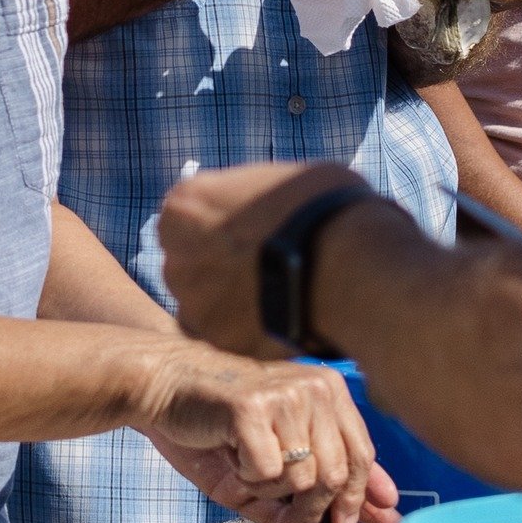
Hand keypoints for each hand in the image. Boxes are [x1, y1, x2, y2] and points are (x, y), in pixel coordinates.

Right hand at [135, 333, 380, 522]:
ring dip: (271, 490)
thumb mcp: (267, 469)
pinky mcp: (254, 407)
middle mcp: (314, 388)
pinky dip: (248, 478)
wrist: (164, 388)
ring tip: (247, 464)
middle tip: (289, 513)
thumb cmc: (215, 426)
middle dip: (314, 509)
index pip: (363, 455)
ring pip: (304, 478)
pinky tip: (232, 454)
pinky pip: (268, 471)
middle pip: (338, 475)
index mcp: (327, 393)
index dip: (365, 500)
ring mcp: (286, 396)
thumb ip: (302, 499)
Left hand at [160, 160, 379, 363]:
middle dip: (217, 265)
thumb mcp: (278, 180)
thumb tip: (261, 211)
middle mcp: (176, 256)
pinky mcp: (221, 341)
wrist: (345, 265)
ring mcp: (195, 303)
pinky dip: (244, 330)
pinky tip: (277, 318)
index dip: (217, 223)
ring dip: (227, 301)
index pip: (186, 216)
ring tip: (272, 295)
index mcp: (184, 205)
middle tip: (260, 264)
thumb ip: (251, 200)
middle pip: (189, 262)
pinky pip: (226, 336)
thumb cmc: (320, 207)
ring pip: (201, 304)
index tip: (244, 230)